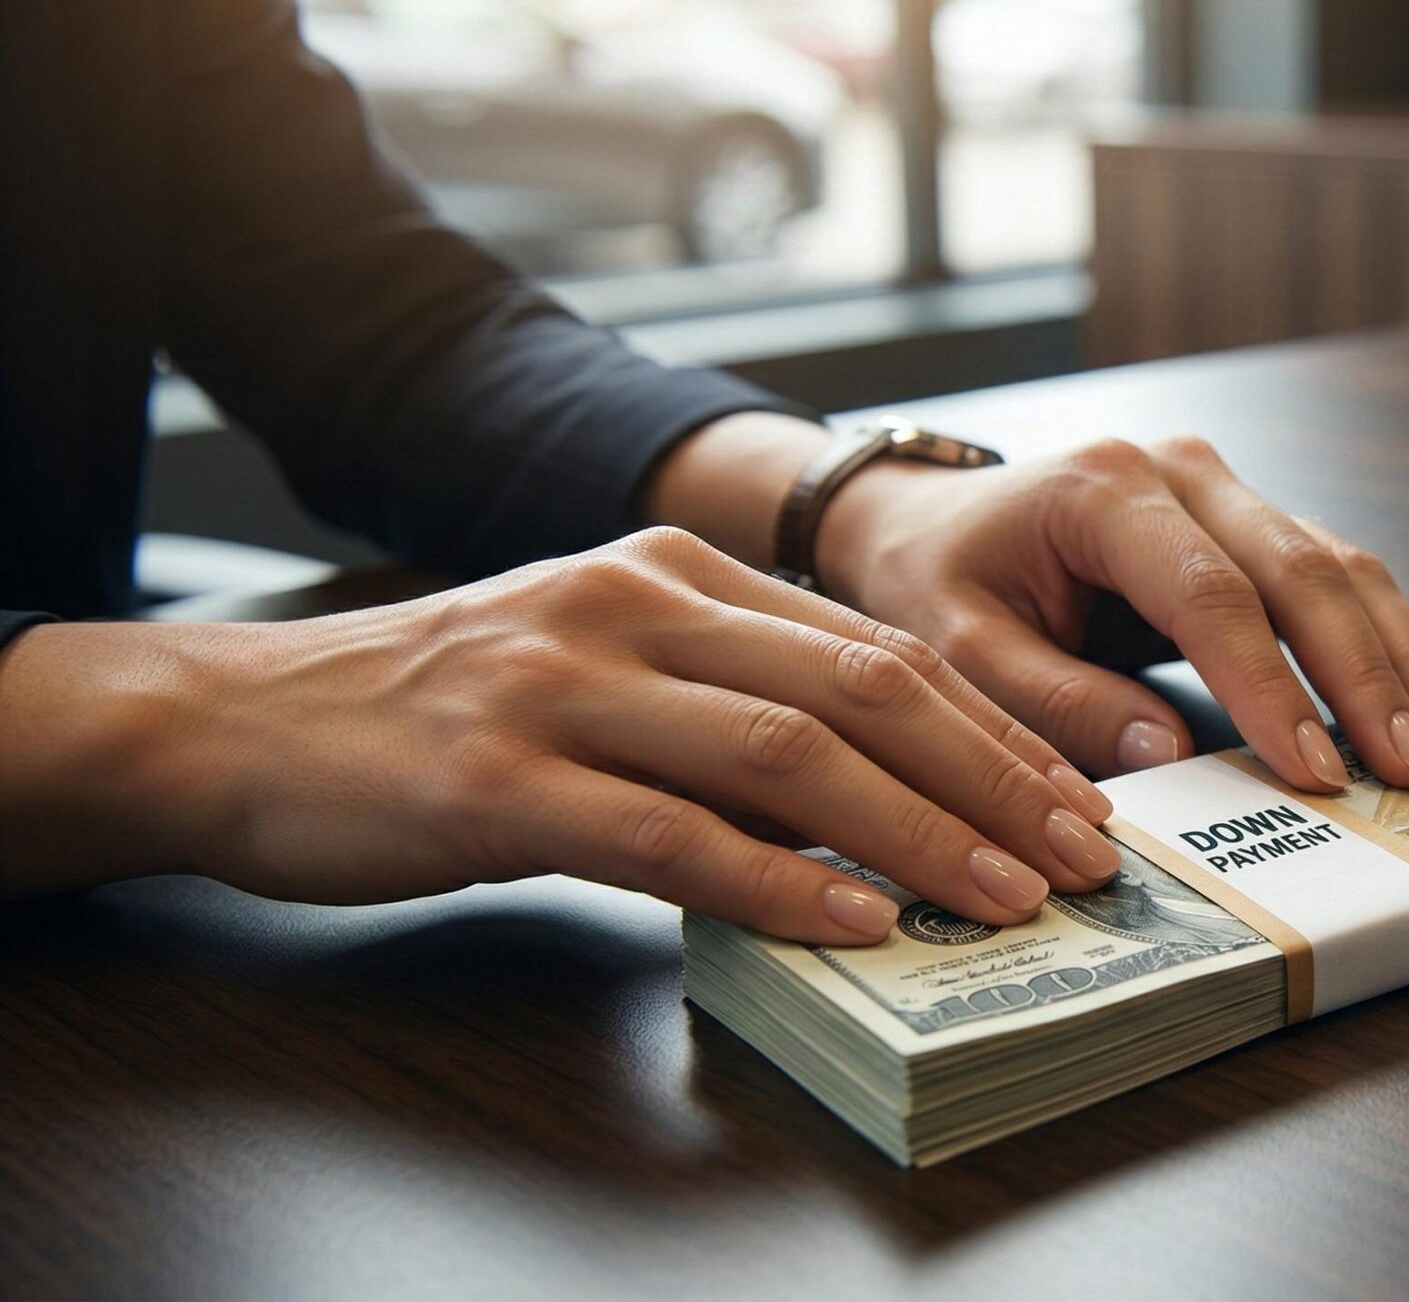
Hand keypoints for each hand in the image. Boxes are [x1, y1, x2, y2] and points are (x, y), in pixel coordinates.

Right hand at [0, 529, 1126, 941]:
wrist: (239, 721)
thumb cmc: (438, 706)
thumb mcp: (598, 661)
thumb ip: (725, 697)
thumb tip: (880, 785)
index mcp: (671, 574)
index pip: (874, 647)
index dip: (990, 726)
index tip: (1073, 794)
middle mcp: (631, 608)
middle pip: (860, 690)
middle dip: (993, 777)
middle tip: (1080, 853)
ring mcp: (562, 687)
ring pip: (786, 757)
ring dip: (918, 834)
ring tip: (1004, 896)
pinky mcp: (500, 780)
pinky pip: (670, 837)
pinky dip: (779, 884)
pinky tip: (858, 924)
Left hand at [817, 435, 1408, 791]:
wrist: (926, 520)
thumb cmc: (935, 580)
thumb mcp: (959, 649)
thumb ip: (1056, 701)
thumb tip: (1168, 756)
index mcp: (1105, 489)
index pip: (1211, 593)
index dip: (1272, 686)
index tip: (1315, 770)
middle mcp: (1181, 472)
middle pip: (1301, 570)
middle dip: (1366, 677)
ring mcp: (1224, 488)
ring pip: (1339, 567)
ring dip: (1402, 657)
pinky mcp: (1249, 520)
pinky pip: (1337, 573)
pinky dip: (1394, 636)